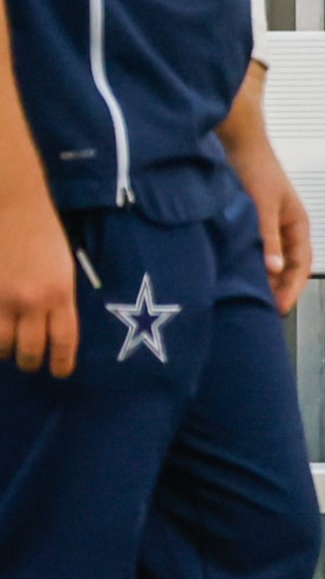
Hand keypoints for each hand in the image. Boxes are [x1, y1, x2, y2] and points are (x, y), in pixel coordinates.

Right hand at [0, 179, 77, 377]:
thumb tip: (53, 332)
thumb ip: (59, 302)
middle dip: (30, 361)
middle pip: (29, 350)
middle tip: (29, 362)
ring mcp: (0, 298)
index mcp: (59, 294)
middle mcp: (30, 301)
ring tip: (8, 346)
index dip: (61, 363)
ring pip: (0, 344)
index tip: (60, 372)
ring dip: (5, 349)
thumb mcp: (64, 270)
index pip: (63, 341)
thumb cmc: (44, 236)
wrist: (14, 206)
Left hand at [232, 138, 310, 317]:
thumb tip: (275, 271)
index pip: (302, 265)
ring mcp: (268, 226)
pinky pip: (255, 251)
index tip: (280, 308)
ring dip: (264, 278)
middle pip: (288, 267)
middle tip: (264, 309)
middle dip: (279, 288)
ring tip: (250, 296)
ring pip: (271, 260)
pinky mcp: (250, 223)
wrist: (236, 143)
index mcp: (298, 225)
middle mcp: (286, 229)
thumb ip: (269, 239)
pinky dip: (250, 264)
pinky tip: (236, 273)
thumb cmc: (256, 171)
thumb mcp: (263, 208)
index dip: (293, 288)